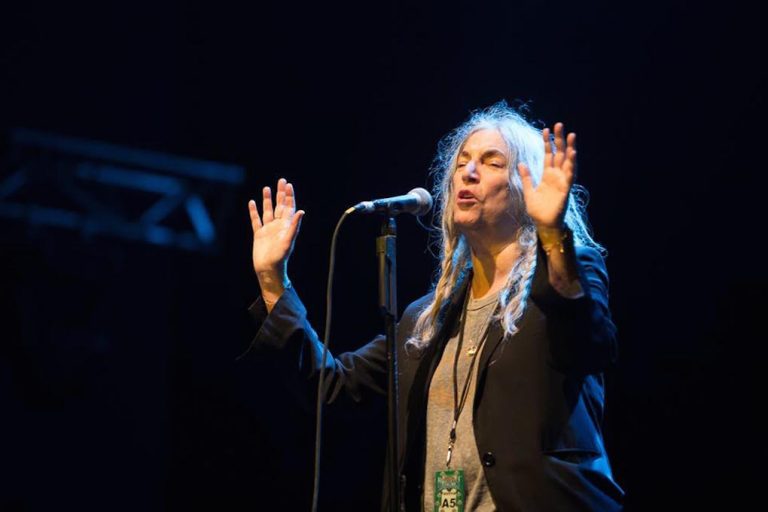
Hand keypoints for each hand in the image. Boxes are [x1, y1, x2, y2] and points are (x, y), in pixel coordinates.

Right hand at [248, 178, 304, 300]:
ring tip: (267, 188)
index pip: (289, 207)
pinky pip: (256, 220)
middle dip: (280, 194)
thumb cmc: (280, 257)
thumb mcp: (288, 240)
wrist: (268, 269)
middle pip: (280, 206)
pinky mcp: (259, 234)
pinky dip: (254, 212)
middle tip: (281, 181)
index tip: (288, 185)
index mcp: (286, 226)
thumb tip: (302, 211)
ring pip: (268, 211)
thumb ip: (294, 226)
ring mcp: (268, 229)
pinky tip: (252, 202)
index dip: (289, 196)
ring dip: (267, 200)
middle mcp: (278, 226)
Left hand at [517, 122, 575, 229]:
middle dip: (559, 140)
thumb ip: (526, 178)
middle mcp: (556, 176)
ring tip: (571, 136)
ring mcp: (562, 182)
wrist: (543, 224)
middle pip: (559, 154)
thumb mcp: (528, 191)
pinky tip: (573, 155)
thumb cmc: (537, 210)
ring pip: (567, 162)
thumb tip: (521, 163)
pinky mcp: (565, 190)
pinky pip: (570, 175)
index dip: (547, 143)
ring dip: (569, 149)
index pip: (548, 155)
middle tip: (559, 125)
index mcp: (547, 175)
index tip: (545, 130)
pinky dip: (572, 165)